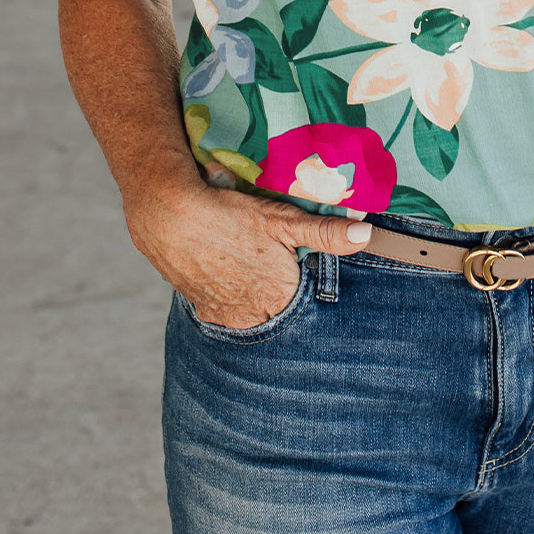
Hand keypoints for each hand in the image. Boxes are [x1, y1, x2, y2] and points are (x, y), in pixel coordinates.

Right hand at [123, 178, 372, 329]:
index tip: (296, 259)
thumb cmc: (229, 215)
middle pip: (279, 306)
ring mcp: (224, 316)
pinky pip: (224, 308)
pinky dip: (228, 292)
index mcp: (279, 298)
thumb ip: (326, 233)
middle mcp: (252, 317)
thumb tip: (366, 234)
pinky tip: (226, 267)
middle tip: (267, 255)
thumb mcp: (282, 219)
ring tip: (246, 259)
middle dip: (278, 284)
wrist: (168, 215)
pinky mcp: (200, 310)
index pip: (306, 298)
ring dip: (253, 290)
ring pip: (250, 309)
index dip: (302, 276)